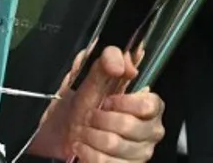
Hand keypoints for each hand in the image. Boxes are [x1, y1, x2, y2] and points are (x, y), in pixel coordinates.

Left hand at [33, 46, 164, 161]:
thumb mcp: (90, 76)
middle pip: (130, 126)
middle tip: (90, 115)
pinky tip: (84, 146)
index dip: (125, 103)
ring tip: (84, 130)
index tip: (107, 100)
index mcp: (149, 105)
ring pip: (116, 145)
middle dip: (101, 119)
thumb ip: (108, 60)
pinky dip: (88, 153)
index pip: (150, 105)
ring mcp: (141, 153)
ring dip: (91, 135)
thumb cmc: (82, 105)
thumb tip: (122, 63)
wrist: (62, 133)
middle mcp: (150, 130)